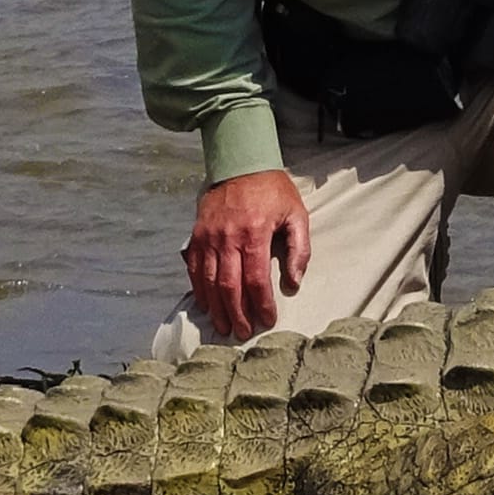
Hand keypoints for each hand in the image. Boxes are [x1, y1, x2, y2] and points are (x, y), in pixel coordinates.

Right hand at [185, 169, 312, 340]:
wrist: (240, 162)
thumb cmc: (273, 190)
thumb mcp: (296, 214)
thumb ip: (299, 249)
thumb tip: (294, 283)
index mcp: (254, 234)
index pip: (256, 280)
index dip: (262, 304)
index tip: (267, 320)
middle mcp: (227, 238)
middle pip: (229, 286)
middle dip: (237, 314)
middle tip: (242, 332)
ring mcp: (208, 237)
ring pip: (208, 281)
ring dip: (216, 308)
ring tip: (224, 326)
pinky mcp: (196, 234)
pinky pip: (194, 268)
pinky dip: (199, 289)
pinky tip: (206, 305)